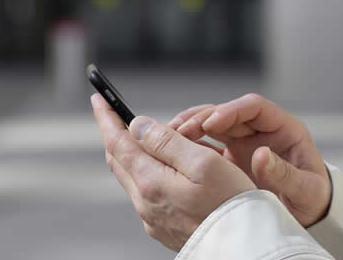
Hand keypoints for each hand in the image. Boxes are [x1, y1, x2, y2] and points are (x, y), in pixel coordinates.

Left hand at [91, 93, 254, 250]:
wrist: (244, 245)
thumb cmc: (231, 204)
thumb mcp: (204, 162)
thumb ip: (167, 141)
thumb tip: (137, 125)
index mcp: (152, 182)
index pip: (118, 142)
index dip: (107, 118)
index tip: (98, 98)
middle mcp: (146, 202)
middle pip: (120, 160)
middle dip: (117, 134)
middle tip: (115, 113)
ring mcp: (153, 218)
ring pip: (134, 177)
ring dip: (136, 153)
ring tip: (154, 138)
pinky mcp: (164, 227)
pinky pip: (148, 193)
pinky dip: (151, 172)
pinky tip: (170, 169)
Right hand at [169, 93, 331, 226]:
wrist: (308, 213)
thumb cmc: (313, 197)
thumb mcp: (305, 189)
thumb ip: (284, 173)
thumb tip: (261, 155)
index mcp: (283, 128)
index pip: (253, 106)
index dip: (231, 110)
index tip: (211, 122)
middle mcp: (260, 130)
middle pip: (226, 112)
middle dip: (201, 118)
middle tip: (178, 130)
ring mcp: (243, 142)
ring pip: (211, 125)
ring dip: (189, 128)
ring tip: (166, 138)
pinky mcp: (229, 157)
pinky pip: (205, 144)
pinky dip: (188, 146)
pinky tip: (170, 153)